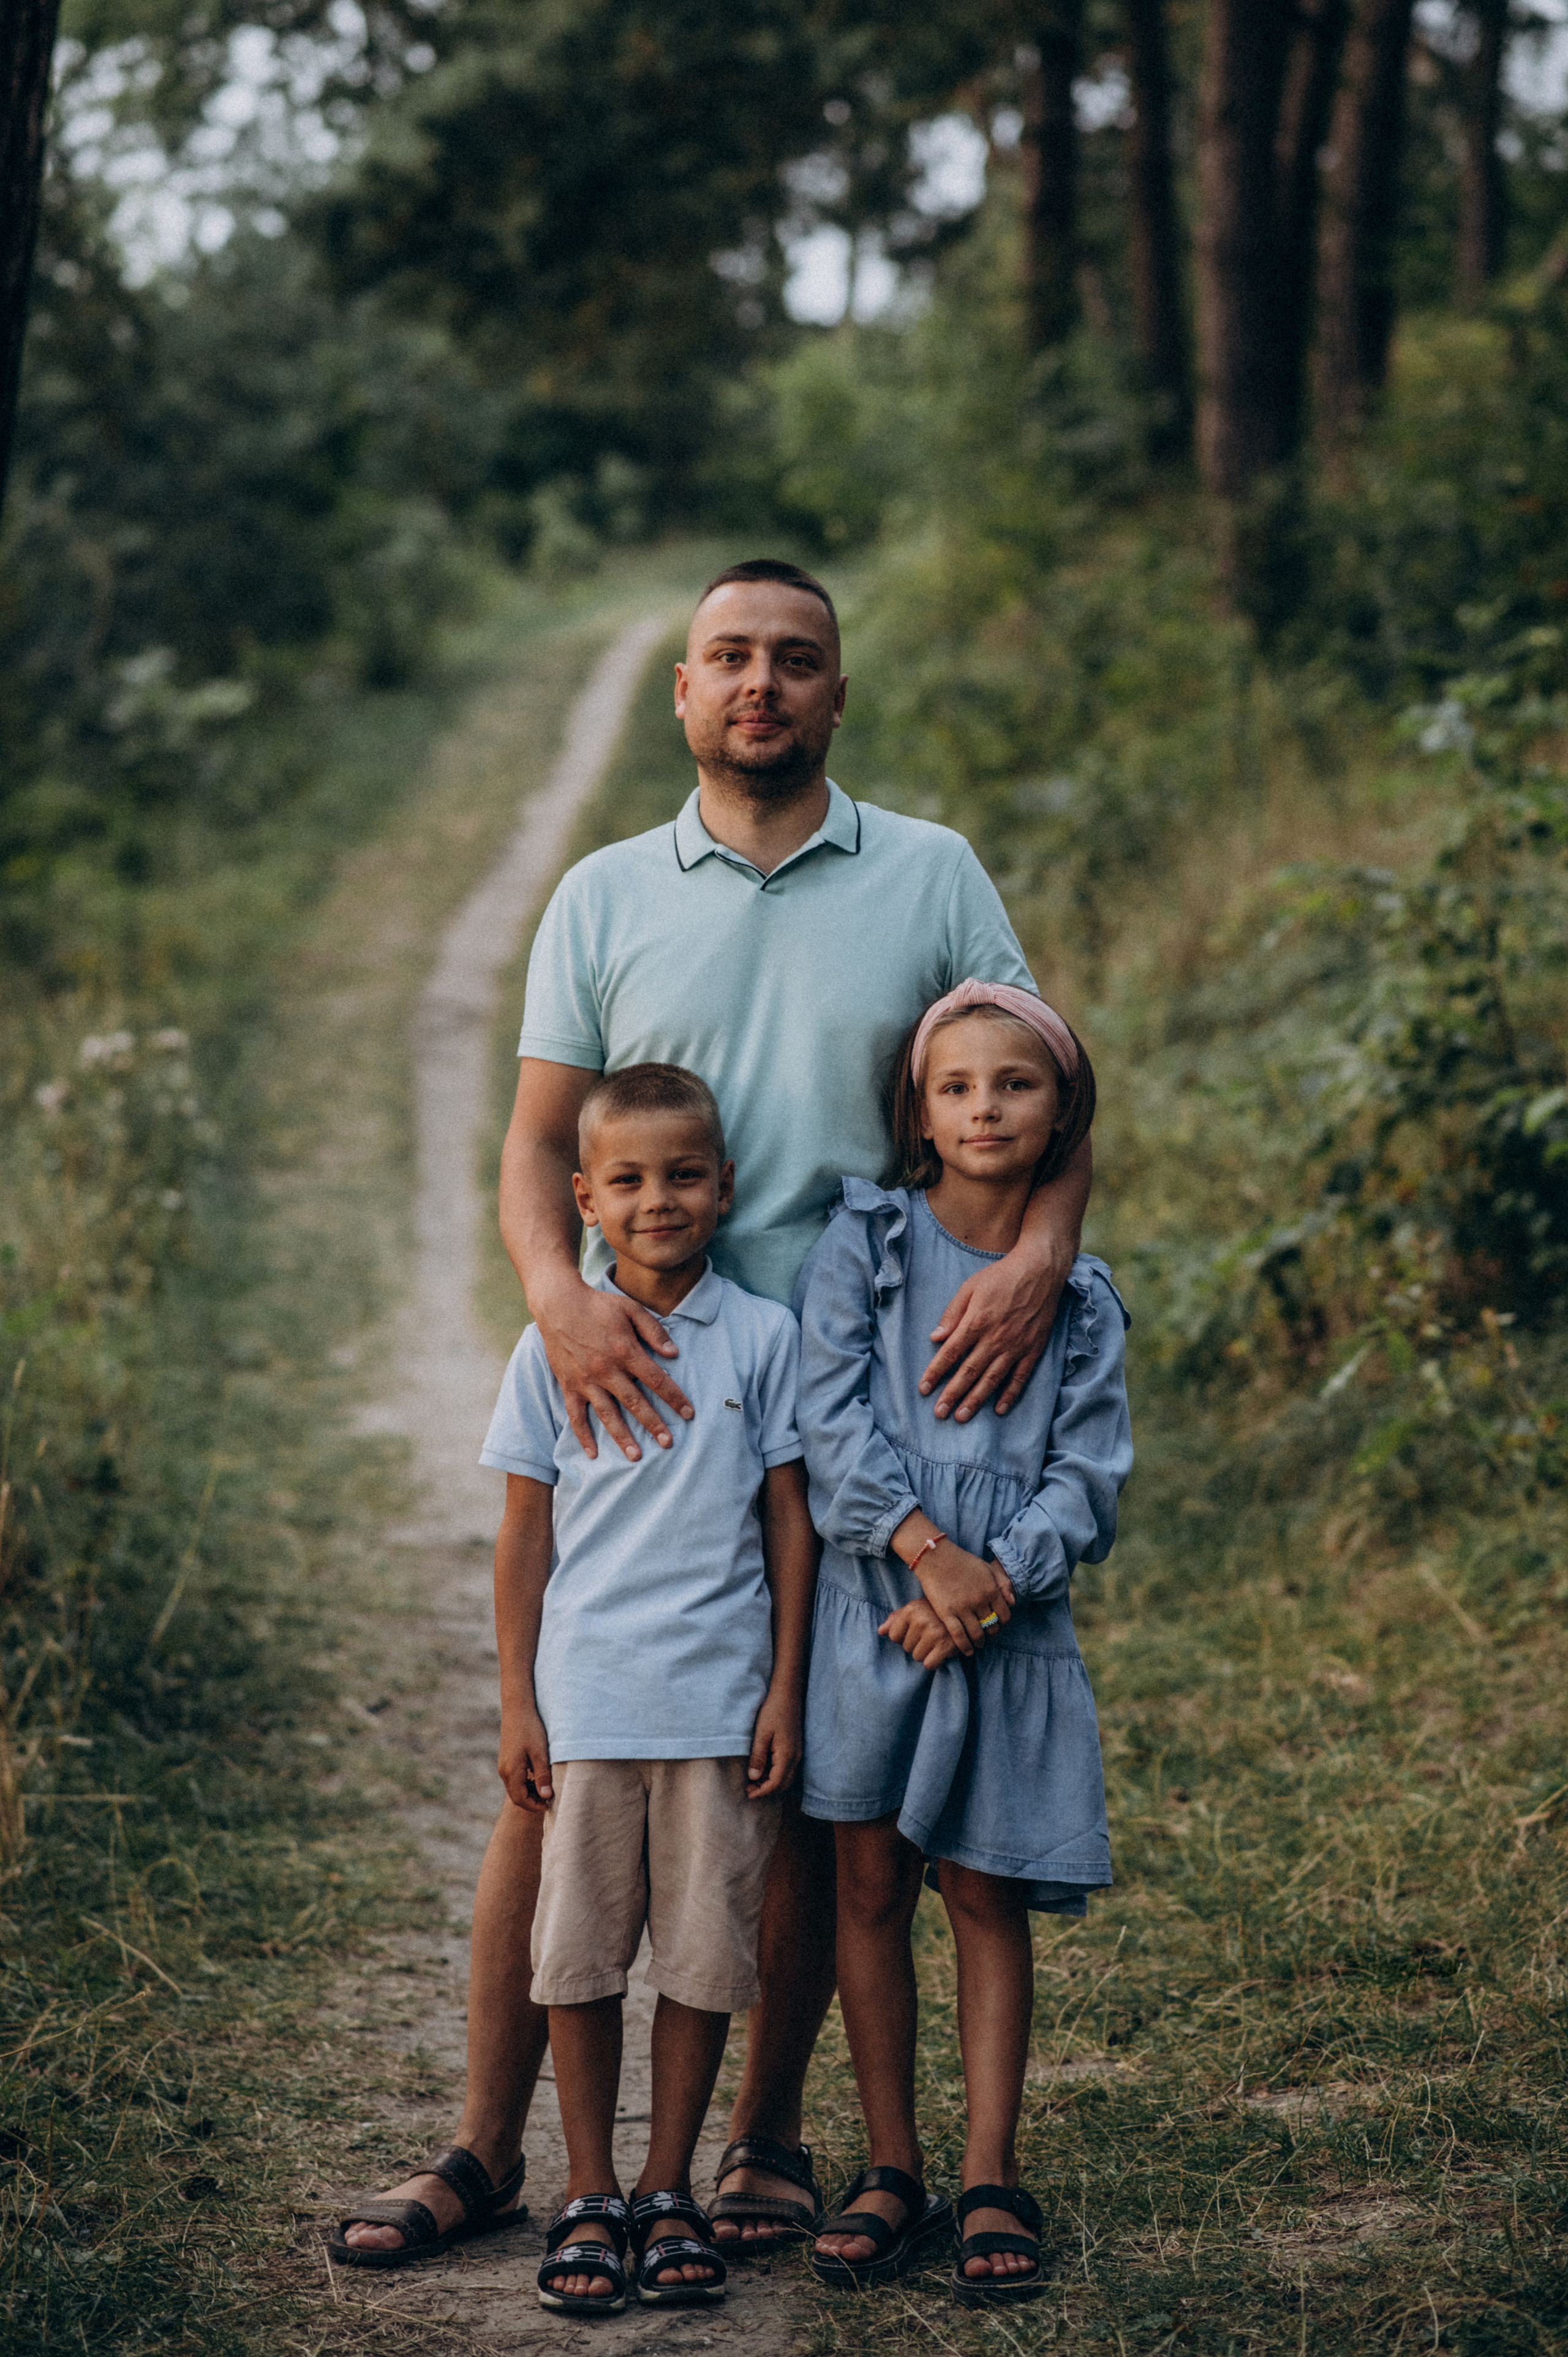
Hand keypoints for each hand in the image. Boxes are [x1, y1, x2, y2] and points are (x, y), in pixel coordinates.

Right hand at [498, 1703, 552, 1812]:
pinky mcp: (507, 1760)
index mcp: (511, 1771)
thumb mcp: (541, 1752)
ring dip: (530, 1793)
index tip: (550, 1805)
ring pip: (516, 1788)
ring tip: (547, 1789)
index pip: (521, 1799)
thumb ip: (543, 1776)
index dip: (535, 1806)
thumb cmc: (531, 1728)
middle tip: (550, 1800)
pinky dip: (526, 1784)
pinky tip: (539, 1778)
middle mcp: (504, 1771)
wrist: (518, 1708)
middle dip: (533, 1802)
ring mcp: (504, 1765)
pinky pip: (515, 1779)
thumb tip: (546, 1797)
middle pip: (517, 1796)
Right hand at [531, 1268, 693, 1461]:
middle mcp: (606, 1369)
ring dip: (622, 1436)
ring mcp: (586, 1380)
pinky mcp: (569, 1385)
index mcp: (625, 1351)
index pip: (656, 1379)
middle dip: (653, 1424)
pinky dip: (583, 1435)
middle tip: (668, 1443)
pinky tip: (593, 1453)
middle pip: (634, 1402)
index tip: (689, 1414)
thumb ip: (654, 1331)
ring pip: (607, 1414)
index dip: (674, 1397)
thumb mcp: (630, 1309)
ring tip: (636, 1456)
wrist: (558, 1304)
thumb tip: (674, 1353)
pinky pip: (575, 1415)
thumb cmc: (598, 1305)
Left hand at [747, 1691, 802, 1798]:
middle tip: (749, 1789)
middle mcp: (795, 1756)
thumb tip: (753, 1778)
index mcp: (787, 1754)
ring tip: (754, 1781)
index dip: (762, 1791)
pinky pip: (787, 1768)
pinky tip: (763, 1769)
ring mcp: (797, 1752)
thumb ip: (758, 1757)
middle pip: (783, 1784)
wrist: (787, 1694)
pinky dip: (776, 1774)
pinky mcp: (795, 1747)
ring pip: (786, 1777)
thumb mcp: (761, 1733)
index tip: (748, 1793)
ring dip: (771, 1783)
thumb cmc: (773, 1711)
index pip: (776, 1782)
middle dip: (766, 1790)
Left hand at [879, 1599, 959, 1667]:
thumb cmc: (935, 1612)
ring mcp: (934, 1633)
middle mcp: (921, 1620)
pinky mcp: (945, 1645)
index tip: (916, 1630)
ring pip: (917, 1657)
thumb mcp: (915, 1609)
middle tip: (929, 1635)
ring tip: (936, 1641)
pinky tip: (941, 1651)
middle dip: (916, 1644)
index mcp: (911, 1609)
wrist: (965, 1613)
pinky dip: (934, 1662)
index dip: (903, 1637)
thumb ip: (896, 1619)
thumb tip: (880, 1632)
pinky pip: (929, 1665)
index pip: (893, 1636)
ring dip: (926, 1653)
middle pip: (906, 1648)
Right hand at [916, 1540, 1014, 1655]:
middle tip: (987, 1637)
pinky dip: (964, 1646)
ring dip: (979, 1643)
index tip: (998, 1626)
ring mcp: (963, 1607)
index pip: (1005, 1615)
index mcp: (991, 1589)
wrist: (936, 1557)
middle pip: (991, 1626)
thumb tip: (1013, 1603)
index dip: (1003, 1624)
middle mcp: (979, 1600)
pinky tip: (967, 1651)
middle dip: (991, 1634)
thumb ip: (1002, 1583)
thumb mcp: (986, 1567)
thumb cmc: (962, 1561)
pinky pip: (959, 1635)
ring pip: (977, 1634)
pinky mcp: (947, 1613)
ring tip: (978, 1644)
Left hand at [920, 1232, 1072, 1421]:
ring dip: (976, 1400)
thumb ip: (952, 1313)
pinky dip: (1010, 1394)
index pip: (950, 1353)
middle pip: (969, 1372)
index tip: (923, 1389)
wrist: (1040, 1270)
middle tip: (939, 1413)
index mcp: (976, 1321)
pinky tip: (999, 1409)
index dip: (935, 1372)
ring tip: (962, 1416)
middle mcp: (995, 1338)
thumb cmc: (1001, 1276)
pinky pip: (1020, 1377)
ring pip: (992, 1379)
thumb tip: (935, 1337)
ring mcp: (1015, 1346)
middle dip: (952, 1394)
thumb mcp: (970, 1287)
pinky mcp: (1033, 1349)